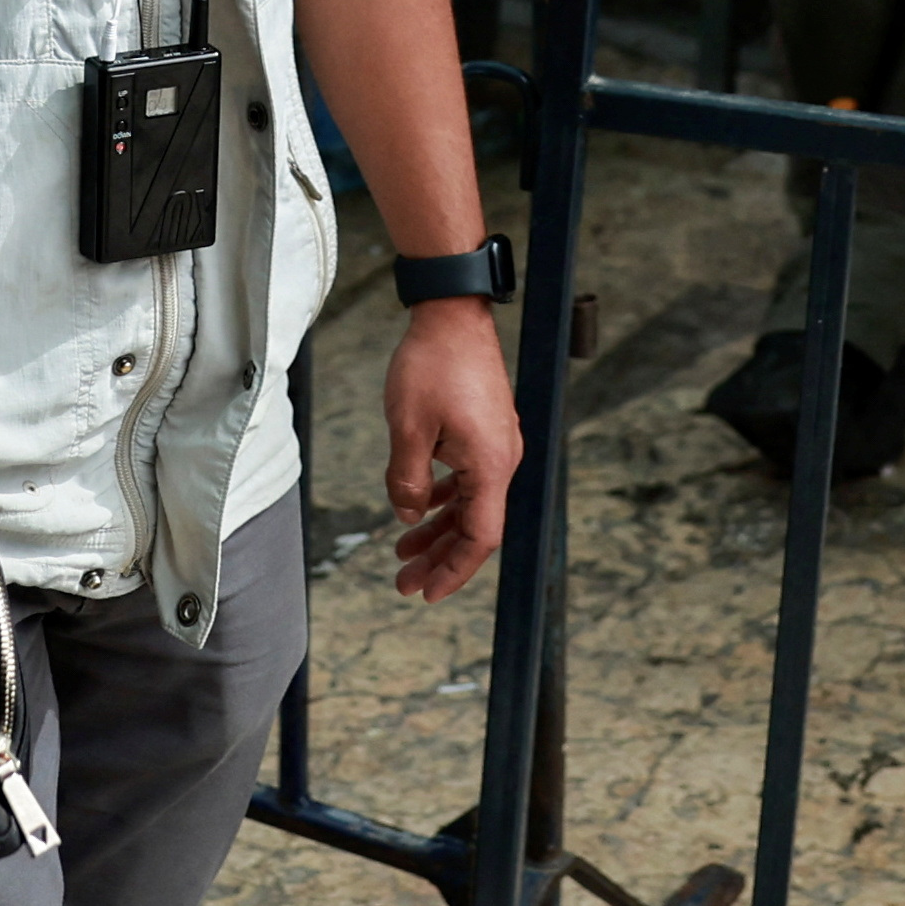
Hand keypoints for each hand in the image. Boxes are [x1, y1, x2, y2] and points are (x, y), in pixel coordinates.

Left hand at [379, 296, 519, 603]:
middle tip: (403, 582)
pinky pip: (466, 478)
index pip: (479, 537)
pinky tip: (418, 509)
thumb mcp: (406, 428)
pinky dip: (443, 497)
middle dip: (438, 558)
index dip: (453, 570)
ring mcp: (495, 444)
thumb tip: (408, 516)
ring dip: (437, 529)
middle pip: (474, 526)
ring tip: (402, 550)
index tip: (426, 593)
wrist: (451, 312)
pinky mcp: (484, 431)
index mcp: (490, 464)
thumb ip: (407, 481)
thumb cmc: (431, 364)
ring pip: (468, 503)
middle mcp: (501, 459)